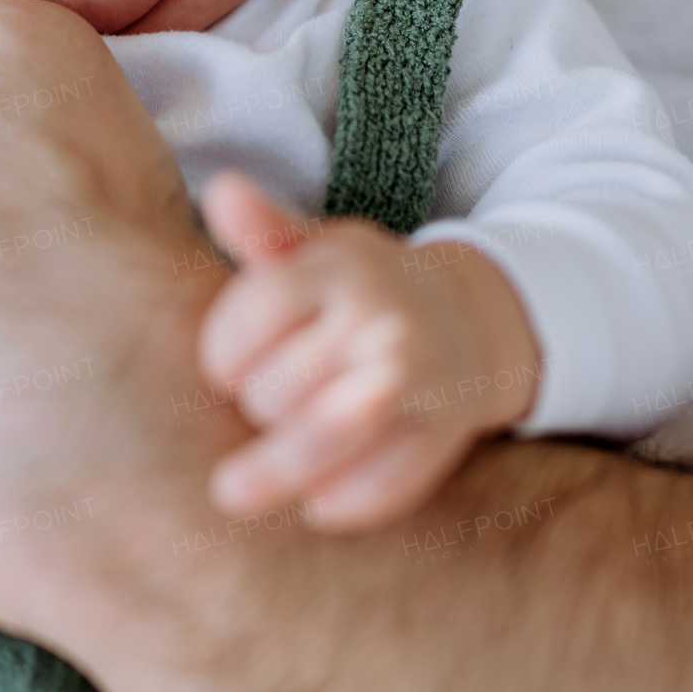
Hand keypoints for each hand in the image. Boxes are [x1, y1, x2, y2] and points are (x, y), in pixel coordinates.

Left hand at [199, 172, 542, 530]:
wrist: (471, 319)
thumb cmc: (365, 286)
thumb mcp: (315, 248)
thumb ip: (261, 228)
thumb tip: (221, 188)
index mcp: (336, 271)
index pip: (242, 329)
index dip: (221, 358)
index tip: (228, 365)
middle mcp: (376, 321)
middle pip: (270, 394)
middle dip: (257, 405)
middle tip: (272, 398)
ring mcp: (412, 379)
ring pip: (316, 443)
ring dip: (274, 473)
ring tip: (236, 489)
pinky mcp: (438, 434)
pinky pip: (373, 489)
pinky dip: (337, 503)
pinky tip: (317, 499)